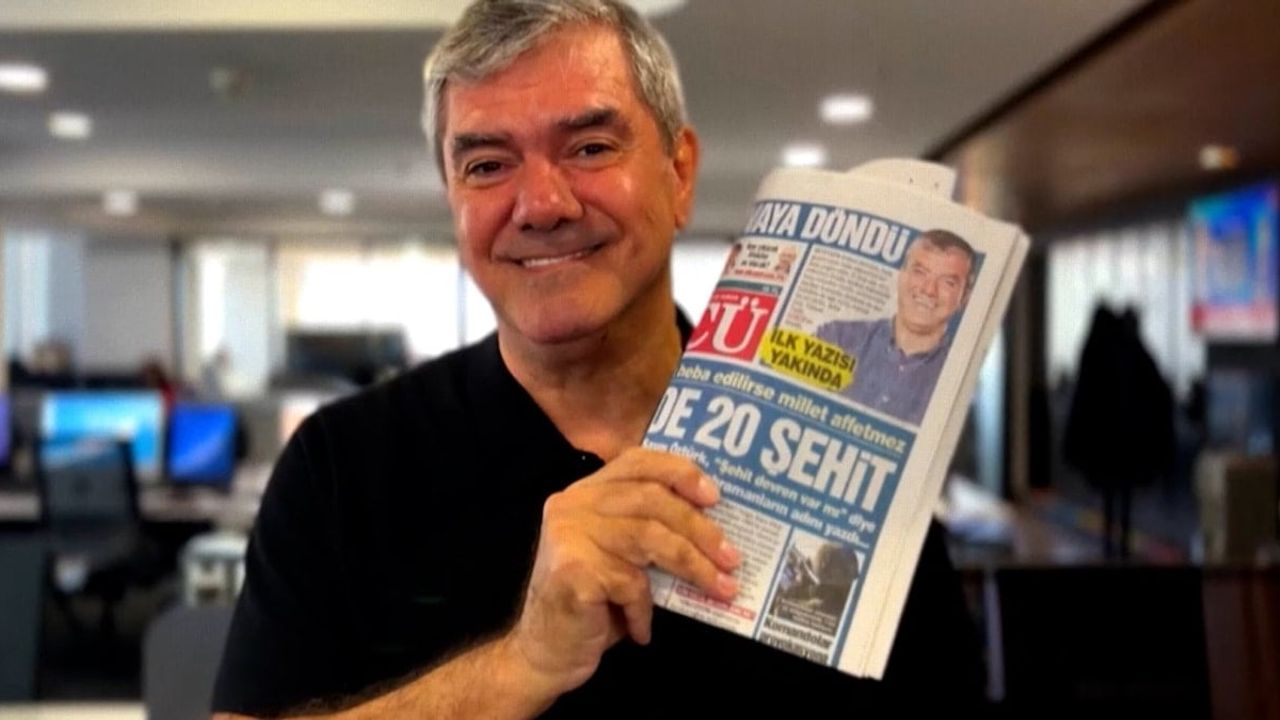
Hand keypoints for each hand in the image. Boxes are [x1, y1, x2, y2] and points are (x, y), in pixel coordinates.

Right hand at [502, 448, 740, 697]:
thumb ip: (648, 529)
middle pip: (651, 500)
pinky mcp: (573, 570)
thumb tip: (714, 527)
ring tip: (722, 589)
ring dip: (693, 566)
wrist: (544, 654)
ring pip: (649, 537)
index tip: (715, 497)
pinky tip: (644, 630)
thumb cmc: (592, 605)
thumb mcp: (621, 557)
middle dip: (701, 530)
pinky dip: (645, 610)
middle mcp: (572, 505)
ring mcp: (569, 534)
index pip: (637, 461)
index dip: (679, 472)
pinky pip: (631, 583)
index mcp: (585, 493)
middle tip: (733, 558)